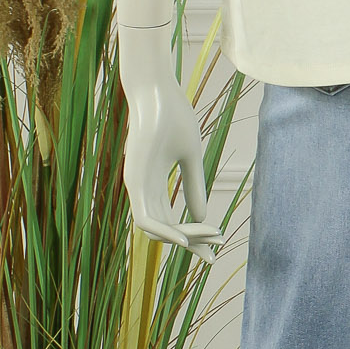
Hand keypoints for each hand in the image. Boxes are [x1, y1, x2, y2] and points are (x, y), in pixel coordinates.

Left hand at [118, 23, 223, 262]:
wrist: (157, 91)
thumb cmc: (173, 118)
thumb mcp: (192, 158)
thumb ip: (195, 187)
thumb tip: (201, 218)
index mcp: (154, 184)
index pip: (172, 221)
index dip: (194, 236)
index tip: (216, 245)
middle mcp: (142, 189)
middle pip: (164, 229)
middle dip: (190, 245)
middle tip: (212, 257)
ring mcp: (136, 185)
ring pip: (153, 228)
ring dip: (180, 239)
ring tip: (204, 244)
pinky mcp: (134, 179)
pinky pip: (144, 217)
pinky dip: (164, 231)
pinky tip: (184, 236)